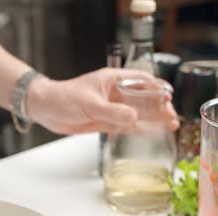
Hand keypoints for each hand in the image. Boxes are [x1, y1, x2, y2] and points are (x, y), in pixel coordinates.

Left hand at [26, 68, 179, 134]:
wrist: (45, 109)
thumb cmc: (64, 97)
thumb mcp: (90, 103)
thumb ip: (113, 111)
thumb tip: (135, 117)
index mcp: (113, 80)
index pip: (142, 80)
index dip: (157, 88)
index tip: (169, 98)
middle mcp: (115, 93)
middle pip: (144, 98)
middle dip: (160, 107)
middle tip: (172, 119)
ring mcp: (111, 108)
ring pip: (138, 113)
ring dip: (152, 120)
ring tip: (169, 127)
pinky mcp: (106, 121)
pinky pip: (126, 125)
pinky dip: (139, 129)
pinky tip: (150, 134)